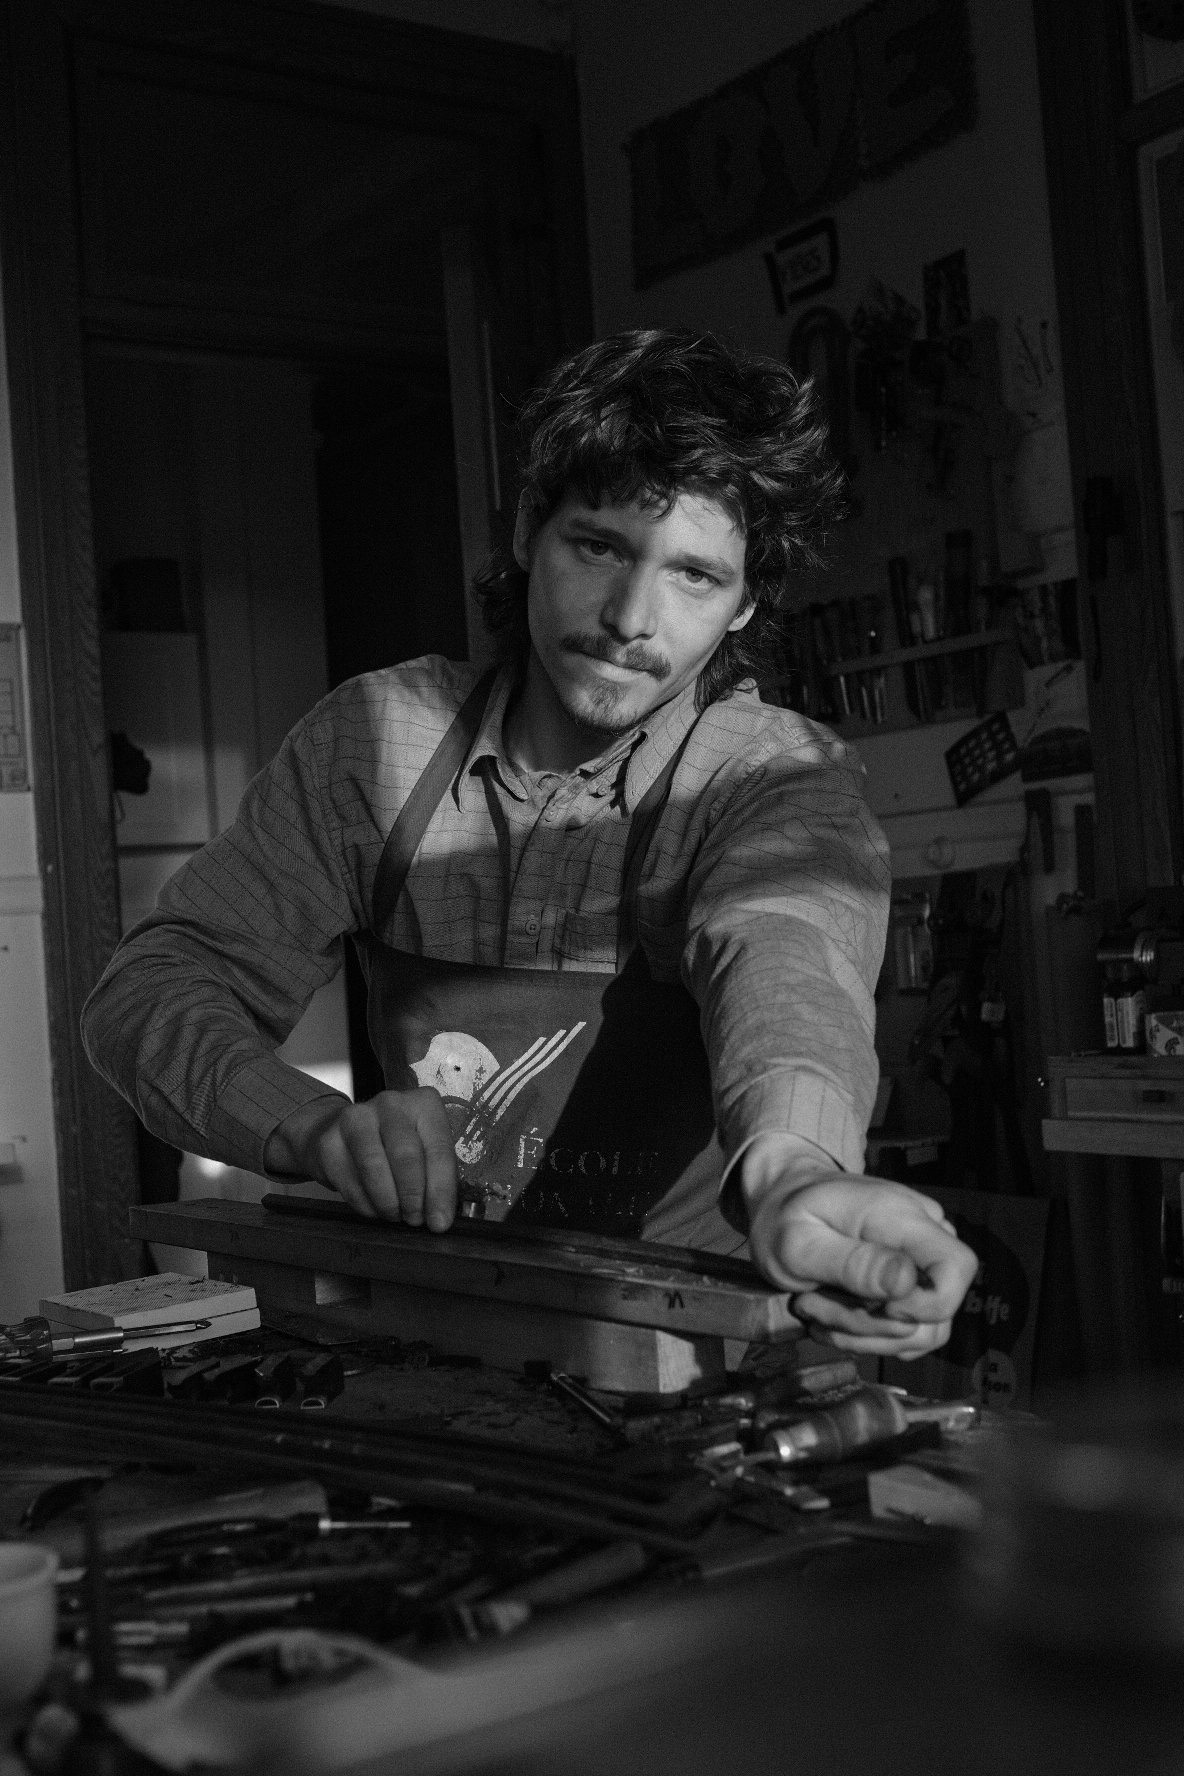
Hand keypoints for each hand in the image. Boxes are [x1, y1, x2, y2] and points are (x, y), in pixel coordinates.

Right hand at [264, 1090, 458, 1228]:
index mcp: (424, 1104)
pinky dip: (366, 1205)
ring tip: (395, 1215)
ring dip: (388, 1202)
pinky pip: (350, 1182)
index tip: (440, 1222)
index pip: (438, 1149)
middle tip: (415, 1220)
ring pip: (375, 1168)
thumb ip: (436, 1177)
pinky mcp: (329, 1141)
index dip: (441, 1190)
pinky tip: (375, 1210)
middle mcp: (391, 1103)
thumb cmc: (394, 1146)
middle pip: (406, 1156)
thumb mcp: (423, 1150)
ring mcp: (356, 1118)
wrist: (342, 1133)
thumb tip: (441, 1218)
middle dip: (413, 1196)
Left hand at [741, 1135, 977, 1357]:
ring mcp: (920, 1262)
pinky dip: (868, 1336)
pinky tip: (829, 1318)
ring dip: (864, 1335)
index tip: (877, 1308)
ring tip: (813, 1310)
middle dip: (870, 1326)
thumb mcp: (798, 1243)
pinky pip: (907, 1332)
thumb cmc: (785, 1217)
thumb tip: (906, 1284)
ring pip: (921, 1331)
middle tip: (809, 1305)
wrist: (783, 1201)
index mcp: (901, 1215)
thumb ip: (850, 1263)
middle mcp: (923, 1236)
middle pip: (936, 1311)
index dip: (930, 1304)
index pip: (958, 1266)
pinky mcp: (911, 1285)